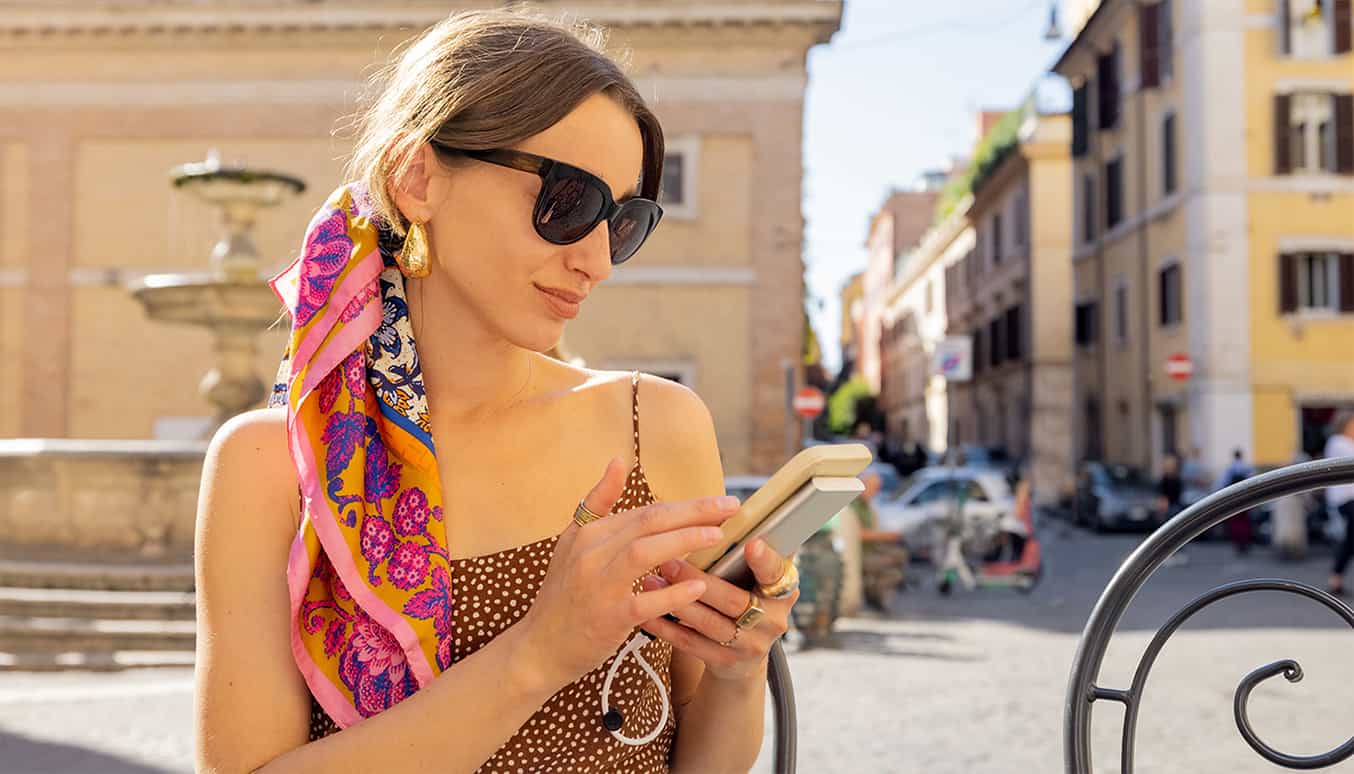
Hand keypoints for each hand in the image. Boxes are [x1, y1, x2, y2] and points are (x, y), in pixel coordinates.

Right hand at [520, 457, 740, 686]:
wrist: (538, 647)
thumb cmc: (563, 595)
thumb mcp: (571, 543)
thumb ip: (598, 503)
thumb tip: (619, 461)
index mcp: (588, 533)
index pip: (644, 510)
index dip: (684, 505)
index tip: (717, 501)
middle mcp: (591, 553)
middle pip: (649, 521)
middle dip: (695, 511)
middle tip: (730, 507)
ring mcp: (598, 585)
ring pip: (646, 551)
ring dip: (685, 539)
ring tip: (718, 535)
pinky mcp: (607, 617)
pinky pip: (645, 600)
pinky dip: (673, 592)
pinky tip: (698, 585)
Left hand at [637, 538, 797, 681]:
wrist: (743, 651)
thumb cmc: (743, 595)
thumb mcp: (754, 575)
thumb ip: (744, 549)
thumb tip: (723, 507)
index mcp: (783, 588)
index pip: (776, 572)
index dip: (765, 559)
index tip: (750, 543)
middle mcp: (772, 619)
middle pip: (734, 600)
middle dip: (697, 580)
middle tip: (668, 561)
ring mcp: (751, 644)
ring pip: (711, 624)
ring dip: (677, 603)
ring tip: (650, 581)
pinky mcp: (727, 662)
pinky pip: (692, 645)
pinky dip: (668, 628)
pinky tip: (647, 613)